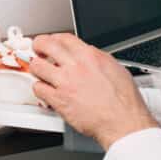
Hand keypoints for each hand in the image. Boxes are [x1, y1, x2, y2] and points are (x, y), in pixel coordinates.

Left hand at [29, 33, 157, 149]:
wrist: (122, 121)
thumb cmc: (124, 101)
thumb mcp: (116, 69)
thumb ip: (97, 60)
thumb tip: (90, 58)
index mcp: (90, 56)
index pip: (64, 38)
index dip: (54, 38)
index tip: (52, 42)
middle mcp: (75, 66)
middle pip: (46, 45)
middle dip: (38, 45)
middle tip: (37, 50)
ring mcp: (65, 82)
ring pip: (37, 66)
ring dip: (36, 68)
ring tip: (39, 72)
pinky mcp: (58, 99)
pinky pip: (38, 88)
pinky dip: (39, 89)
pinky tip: (45, 91)